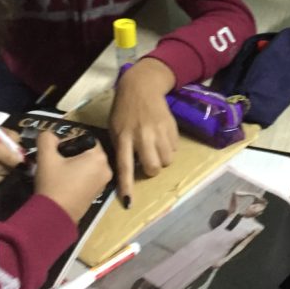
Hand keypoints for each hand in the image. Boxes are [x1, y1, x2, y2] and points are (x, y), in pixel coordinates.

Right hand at [33, 131, 111, 222]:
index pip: (85, 138)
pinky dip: (78, 175)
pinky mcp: (98, 193)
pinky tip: (64, 181)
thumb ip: (47, 138)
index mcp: (99, 156)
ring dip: (74, 164)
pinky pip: (89, 176)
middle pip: (88, 151)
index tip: (56, 151)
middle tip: (56, 160)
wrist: (54, 216)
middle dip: (72, 153)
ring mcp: (104, 183)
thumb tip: (51, 136)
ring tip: (58, 171)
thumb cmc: (53, 184)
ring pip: (88, 164)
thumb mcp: (46, 157)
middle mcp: (107, 168)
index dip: (69, 141)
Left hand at [109, 58, 178, 202]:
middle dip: (152, 170)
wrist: (141, 87)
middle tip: (149, 163)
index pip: (124, 165)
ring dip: (162, 159)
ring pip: (166, 160)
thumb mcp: (115, 127)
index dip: (127, 185)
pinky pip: (174, 149)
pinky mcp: (171, 127)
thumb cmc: (124, 111)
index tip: (129, 201)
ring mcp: (158, 131)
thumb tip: (127, 170)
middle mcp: (141, 135)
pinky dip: (169, 148)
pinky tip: (162, 137)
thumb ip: (120, 147)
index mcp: (123, 137)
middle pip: (153, 167)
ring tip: (156, 148)